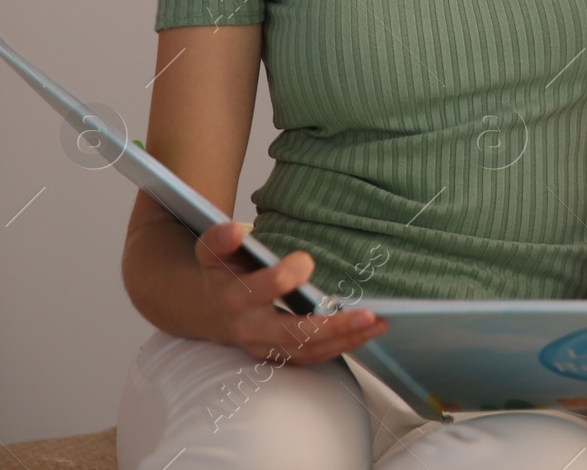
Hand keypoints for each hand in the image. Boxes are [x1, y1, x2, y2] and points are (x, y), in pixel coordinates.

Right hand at [194, 220, 386, 364]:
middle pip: (294, 332)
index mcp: (235, 296)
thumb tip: (234, 230)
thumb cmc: (223, 273)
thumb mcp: (213, 251)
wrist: (208, 310)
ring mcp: (266, 346)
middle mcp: (251, 327)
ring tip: (378, 323)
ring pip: (309, 349)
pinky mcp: (279, 355)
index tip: (307, 260)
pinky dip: (341, 346)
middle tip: (368, 314)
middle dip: (332, 325)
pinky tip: (366, 333)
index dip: (288, 274)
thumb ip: (220, 239)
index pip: (267, 288)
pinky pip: (313, 357)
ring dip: (346, 338)